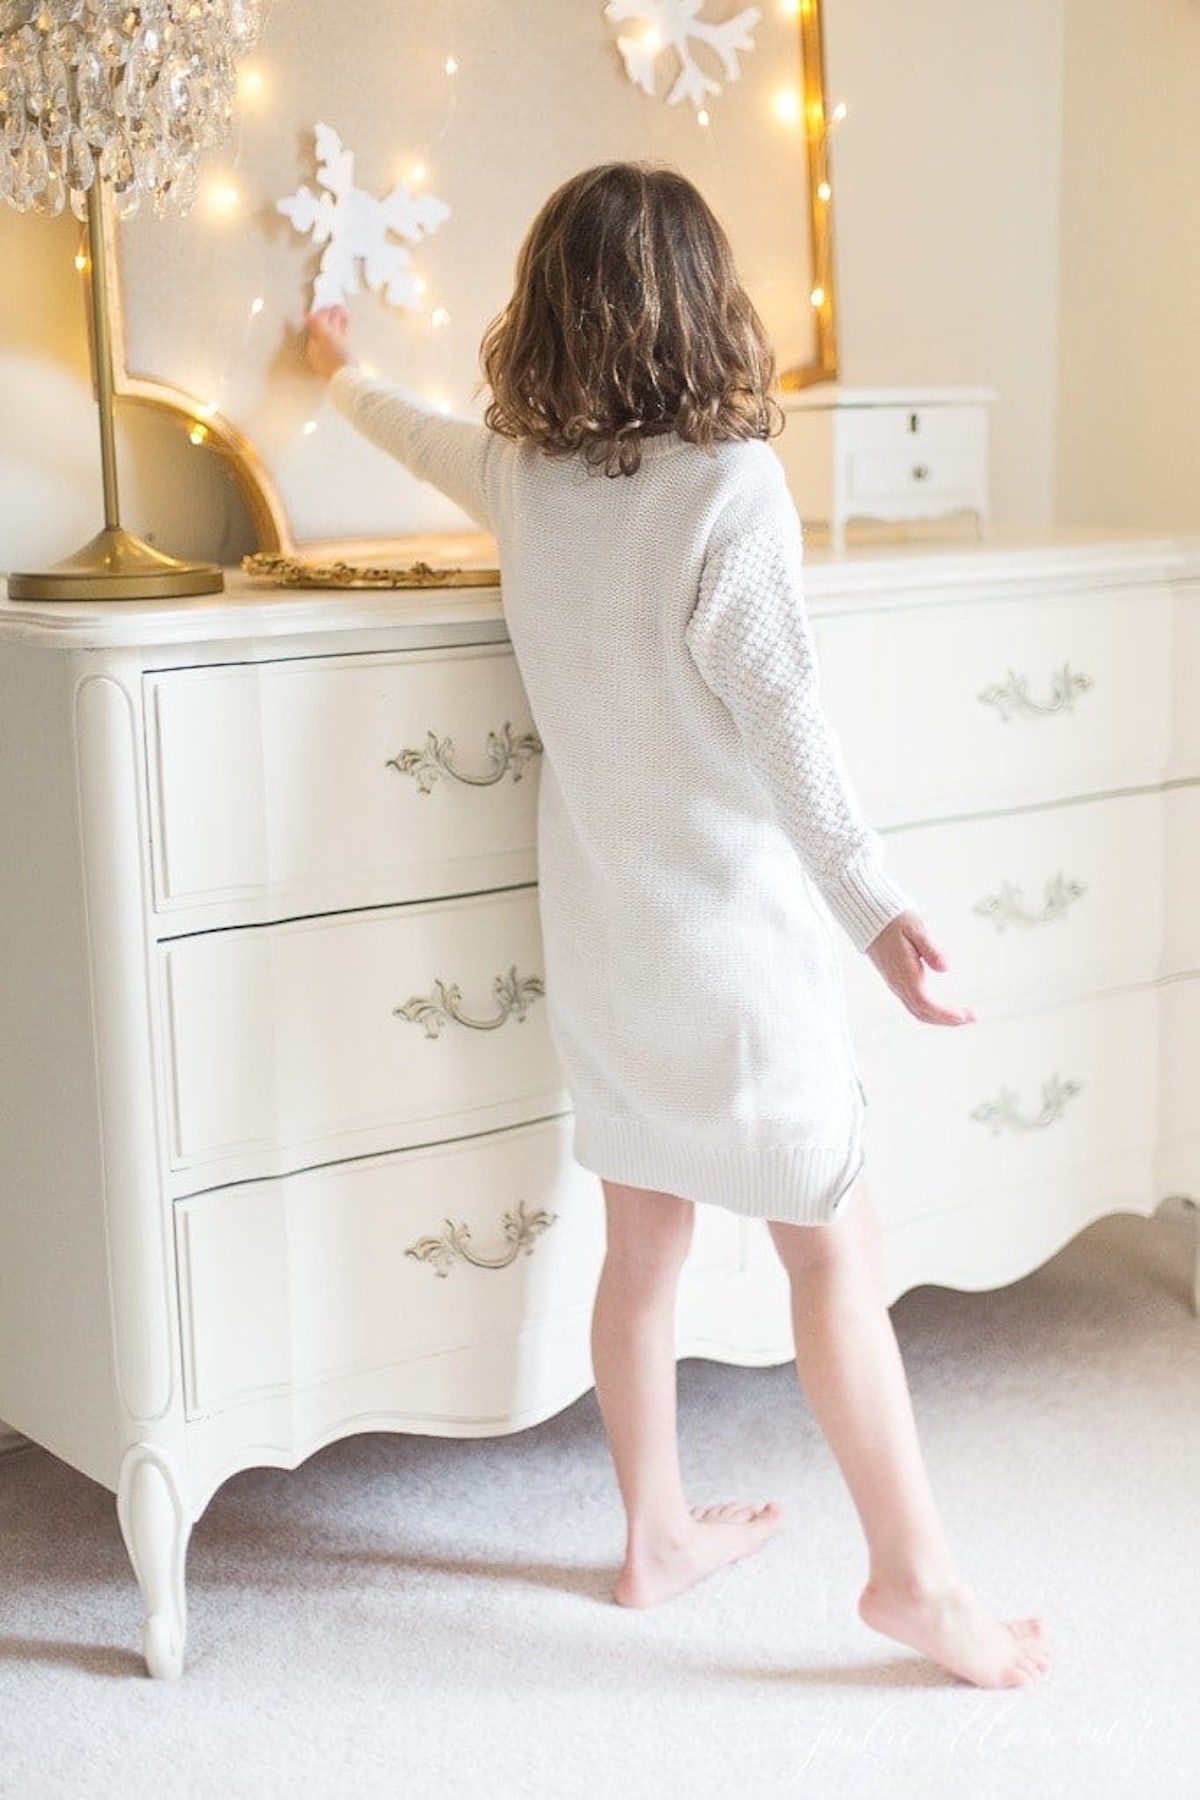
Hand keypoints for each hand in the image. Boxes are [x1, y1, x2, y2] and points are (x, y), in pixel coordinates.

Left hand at [304, 304, 356, 380]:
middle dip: (331, 316)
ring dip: (339, 320)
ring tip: (343, 310)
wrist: (350, 377)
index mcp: (313, 348)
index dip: (321, 315)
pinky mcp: (343, 356)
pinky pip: (342, 338)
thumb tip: (308, 316)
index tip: (327, 307)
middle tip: (337, 306)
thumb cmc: (336, 359)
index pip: (315, 327)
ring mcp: (332, 354)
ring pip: (335, 332)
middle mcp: (321, 352)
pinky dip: (344, 328)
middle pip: (325, 329)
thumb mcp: (325, 338)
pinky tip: (347, 320)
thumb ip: (316, 326)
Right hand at [866, 911, 975, 1026]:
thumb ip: (931, 950)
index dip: (944, 1014)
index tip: (964, 1016)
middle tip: (972, 1017)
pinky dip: (931, 1011)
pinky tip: (943, 1007)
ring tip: (962, 1015)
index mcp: (904, 974)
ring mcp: (897, 984)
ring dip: (940, 1018)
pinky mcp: (897, 982)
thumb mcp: (916, 929)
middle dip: (947, 1020)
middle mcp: (899, 984)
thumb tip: (946, 968)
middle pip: (922, 1014)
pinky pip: (914, 1004)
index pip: (925, 1004)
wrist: (871, 918)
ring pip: (918, 1012)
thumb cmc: (895, 922)